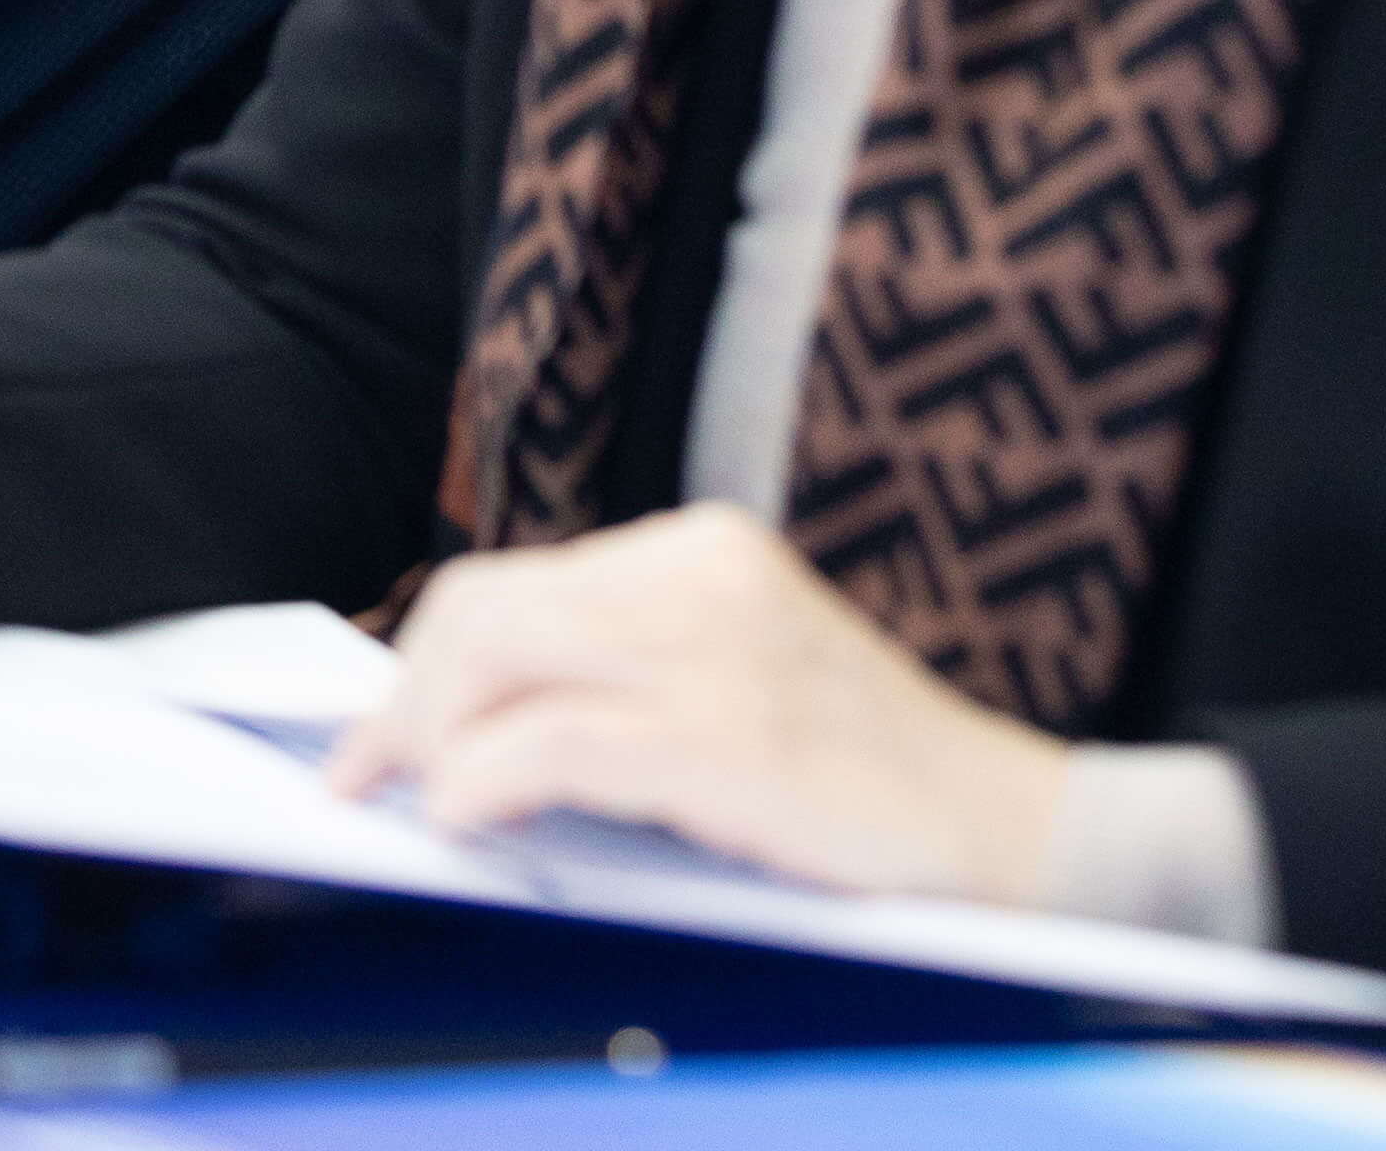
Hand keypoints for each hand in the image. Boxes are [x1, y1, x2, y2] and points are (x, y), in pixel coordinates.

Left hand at [326, 507, 1068, 907]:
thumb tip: (472, 733)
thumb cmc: (869, 782)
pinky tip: (463, 821)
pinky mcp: (725, 738)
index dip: (423, 661)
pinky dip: (482, 780)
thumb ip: (632, 679)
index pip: (513, 583)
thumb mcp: (743, 685)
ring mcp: (714, 653)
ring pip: (496, 655)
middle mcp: (700, 577)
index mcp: (701, 552)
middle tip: (367, 779)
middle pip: (482, 607)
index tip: (381, 734)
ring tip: (409, 805)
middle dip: (401, 697)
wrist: (1017, 833)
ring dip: (423, 739)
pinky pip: (552, 741)